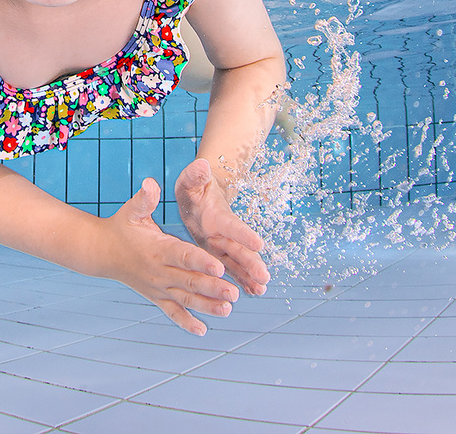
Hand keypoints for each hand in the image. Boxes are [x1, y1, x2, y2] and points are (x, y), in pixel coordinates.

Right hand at [101, 178, 239, 334]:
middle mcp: (159, 271)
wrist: (102, 252)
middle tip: (234, 293)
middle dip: (212, 288)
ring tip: (228, 309)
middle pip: (189, 281)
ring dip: (206, 306)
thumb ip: (144, 199)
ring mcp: (157, 287)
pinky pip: (172, 312)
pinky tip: (202, 331)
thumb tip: (151, 183)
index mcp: (158, 248)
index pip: (183, 256)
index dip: (201, 262)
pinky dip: (185, 322)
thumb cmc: (121, 227)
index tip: (219, 267)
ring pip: (185, 299)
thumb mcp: (131, 210)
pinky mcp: (156, 296)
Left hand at [175, 157, 269, 296]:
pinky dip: (242, 279)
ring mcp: (223, 243)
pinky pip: (232, 268)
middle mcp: (223, 231)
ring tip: (261, 290)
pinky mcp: (219, 253)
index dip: (244, 234)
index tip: (260, 244)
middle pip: (239, 248)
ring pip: (238, 261)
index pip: (232, 225)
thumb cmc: (193, 188)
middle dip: (251, 262)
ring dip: (249, 275)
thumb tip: (201, 165)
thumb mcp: (190, 181)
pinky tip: (253, 292)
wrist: (201, 196)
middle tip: (265, 277)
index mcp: (217, 215)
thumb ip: (195, 176)